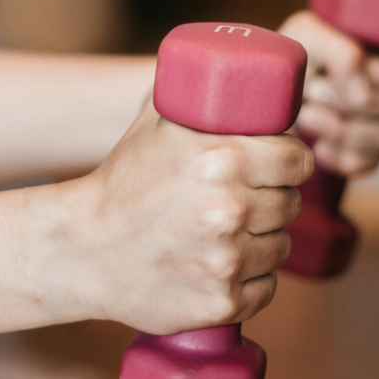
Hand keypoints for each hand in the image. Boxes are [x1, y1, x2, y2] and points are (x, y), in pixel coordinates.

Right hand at [67, 101, 312, 334]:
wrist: (79, 249)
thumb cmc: (120, 183)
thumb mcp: (156, 124)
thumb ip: (200, 96)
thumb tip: (240, 75)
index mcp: (222, 160)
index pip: (299, 161)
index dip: (290, 163)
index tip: (278, 168)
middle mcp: (230, 211)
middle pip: (291, 204)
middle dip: (272, 200)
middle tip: (243, 201)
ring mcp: (227, 262)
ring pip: (280, 248)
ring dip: (262, 241)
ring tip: (226, 235)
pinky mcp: (221, 303)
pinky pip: (265, 288)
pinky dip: (250, 280)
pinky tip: (219, 267)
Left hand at [279, 11, 378, 175]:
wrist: (260, 97)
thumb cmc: (288, 59)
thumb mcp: (307, 36)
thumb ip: (341, 53)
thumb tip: (364, 94)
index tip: (346, 71)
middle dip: (345, 98)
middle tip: (311, 91)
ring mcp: (377, 125)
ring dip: (336, 126)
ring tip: (305, 114)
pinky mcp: (361, 154)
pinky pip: (366, 163)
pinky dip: (336, 156)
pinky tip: (316, 145)